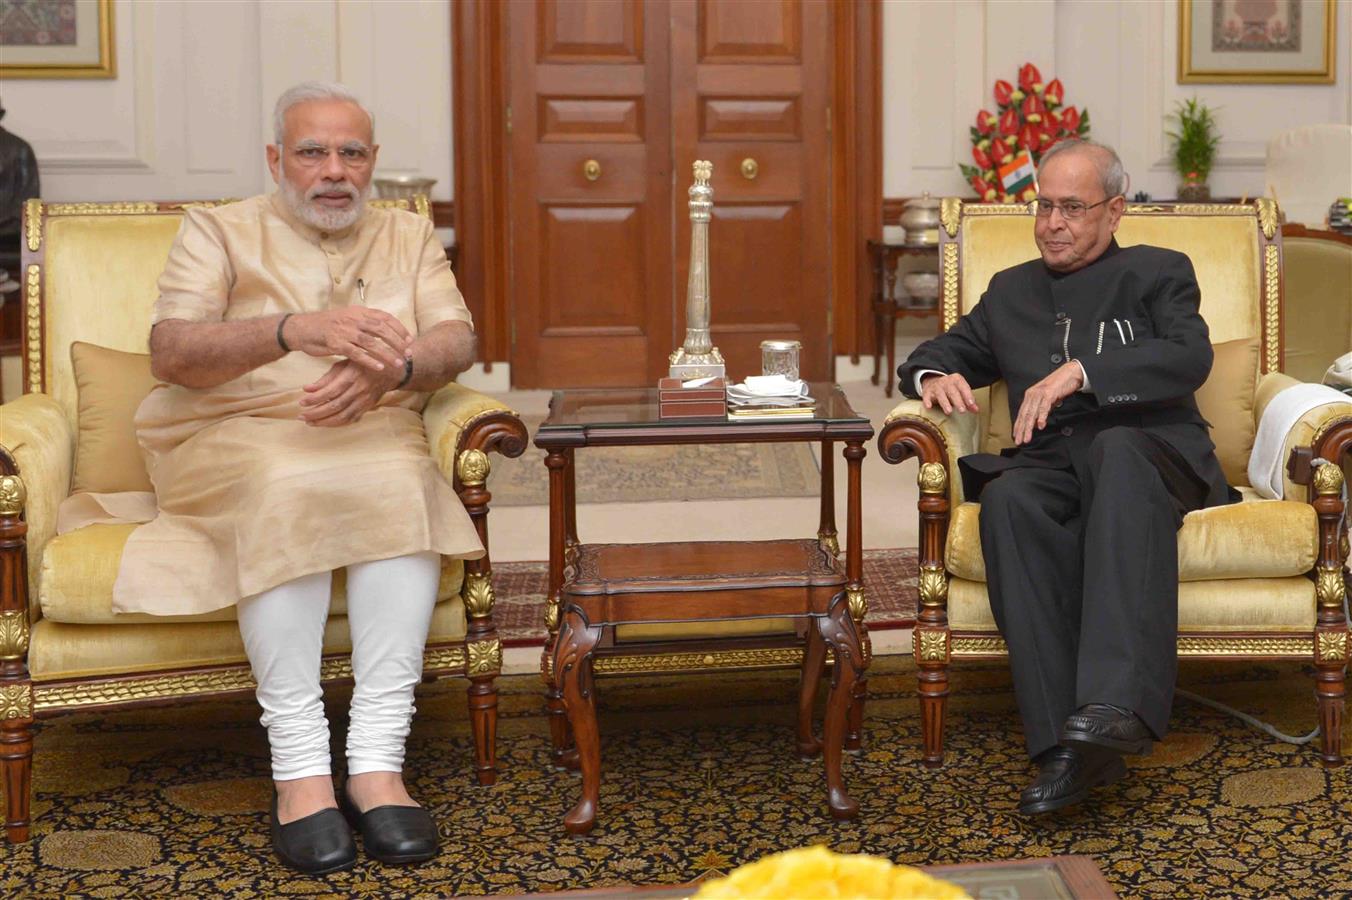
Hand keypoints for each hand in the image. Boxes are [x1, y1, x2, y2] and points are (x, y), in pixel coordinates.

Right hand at [283, 308, 412, 373]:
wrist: (301, 328)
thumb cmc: (326, 326)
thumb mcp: (347, 318)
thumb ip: (364, 322)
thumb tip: (384, 328)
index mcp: (358, 311)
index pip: (384, 317)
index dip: (399, 328)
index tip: (410, 340)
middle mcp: (353, 318)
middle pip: (382, 329)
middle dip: (398, 342)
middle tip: (409, 354)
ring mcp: (344, 331)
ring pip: (372, 342)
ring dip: (387, 354)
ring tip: (399, 364)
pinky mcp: (336, 343)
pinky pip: (357, 353)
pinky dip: (370, 361)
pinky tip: (380, 368)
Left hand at [299, 359, 401, 426]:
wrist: (391, 370)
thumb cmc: (362, 363)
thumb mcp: (344, 364)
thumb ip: (326, 377)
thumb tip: (306, 389)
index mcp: (352, 375)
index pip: (331, 391)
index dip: (315, 399)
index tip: (302, 402)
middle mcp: (360, 389)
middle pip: (336, 406)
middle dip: (316, 413)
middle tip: (301, 416)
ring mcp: (365, 400)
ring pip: (343, 416)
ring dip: (325, 422)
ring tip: (310, 422)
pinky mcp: (368, 407)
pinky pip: (351, 419)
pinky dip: (337, 423)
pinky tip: (325, 423)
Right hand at [920, 372, 979, 414]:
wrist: (933, 382)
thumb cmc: (951, 389)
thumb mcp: (961, 392)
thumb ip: (968, 401)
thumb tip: (976, 410)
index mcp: (957, 380)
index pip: (963, 387)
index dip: (968, 395)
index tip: (971, 404)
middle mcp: (946, 382)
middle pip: (953, 391)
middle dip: (958, 401)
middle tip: (962, 410)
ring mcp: (936, 386)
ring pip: (940, 394)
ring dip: (945, 403)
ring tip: (949, 412)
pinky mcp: (927, 392)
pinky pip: (926, 396)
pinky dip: (927, 401)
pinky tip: (929, 406)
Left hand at [1012, 361, 1083, 444]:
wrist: (1070, 373)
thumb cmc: (1059, 386)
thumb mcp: (1047, 400)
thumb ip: (1041, 411)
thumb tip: (1036, 423)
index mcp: (1030, 396)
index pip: (1021, 413)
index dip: (1018, 426)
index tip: (1016, 436)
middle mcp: (1032, 394)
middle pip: (1024, 415)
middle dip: (1021, 430)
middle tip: (1020, 441)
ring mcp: (1040, 394)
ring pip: (1032, 413)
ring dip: (1029, 427)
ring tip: (1028, 437)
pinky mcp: (1049, 393)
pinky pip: (1044, 407)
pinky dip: (1041, 417)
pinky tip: (1040, 426)